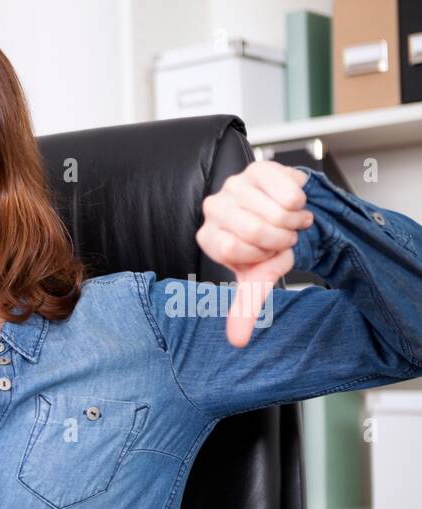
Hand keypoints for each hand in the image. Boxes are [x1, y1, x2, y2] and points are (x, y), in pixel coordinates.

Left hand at [195, 160, 312, 346]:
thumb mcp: (259, 278)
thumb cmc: (272, 247)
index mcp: (208, 236)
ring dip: (293, 220)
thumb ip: (245, 307)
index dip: (261, 253)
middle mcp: (214, 207)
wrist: (294, 216)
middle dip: (280, 238)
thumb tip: (237, 342)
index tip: (266, 252)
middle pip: (254, 229)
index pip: (234, 249)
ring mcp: (234, 184)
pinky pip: (288, 190)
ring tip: (288, 220)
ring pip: (274, 211)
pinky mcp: (258, 167)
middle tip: (283, 236)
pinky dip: (299, 201)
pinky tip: (292, 201)